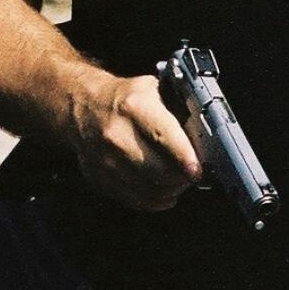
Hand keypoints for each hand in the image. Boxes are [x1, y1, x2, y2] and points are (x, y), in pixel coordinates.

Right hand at [66, 73, 201, 211]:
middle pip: (158, 171)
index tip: (197, 170)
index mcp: (134, 106)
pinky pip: (134, 200)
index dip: (184, 157)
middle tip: (192, 174)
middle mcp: (116, 134)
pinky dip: (154, 200)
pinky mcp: (99, 178)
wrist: (84, 105)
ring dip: (171, 191)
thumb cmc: (125, 98)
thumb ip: (180, 111)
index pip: (164, 136)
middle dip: (182, 178)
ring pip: (148, 191)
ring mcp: (105, 159)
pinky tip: (163, 191)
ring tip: (179, 181)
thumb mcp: (155, 90)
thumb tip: (205, 137)